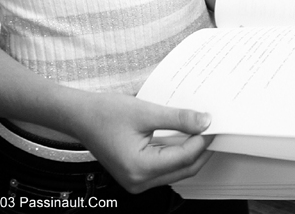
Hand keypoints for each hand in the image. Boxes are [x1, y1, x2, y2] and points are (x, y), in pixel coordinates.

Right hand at [72, 94, 213, 193]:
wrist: (80, 116)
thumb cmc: (104, 114)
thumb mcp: (145, 112)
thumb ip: (177, 119)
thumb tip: (203, 122)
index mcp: (140, 169)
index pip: (184, 158)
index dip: (202, 140)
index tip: (214, 124)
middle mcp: (139, 182)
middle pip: (183, 169)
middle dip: (200, 149)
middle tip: (213, 128)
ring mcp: (137, 180)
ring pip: (175, 170)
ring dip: (189, 151)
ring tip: (200, 130)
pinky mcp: (136, 173)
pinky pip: (164, 167)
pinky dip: (175, 152)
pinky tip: (183, 136)